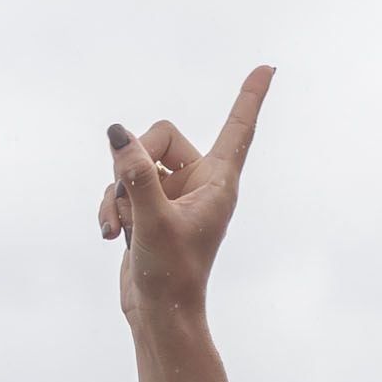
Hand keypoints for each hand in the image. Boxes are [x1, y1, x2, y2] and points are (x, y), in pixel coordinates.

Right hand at [99, 66, 273, 325]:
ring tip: (126, 226)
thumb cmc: (169, 275)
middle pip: (158, 135)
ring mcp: (173, 193)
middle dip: (134, 162)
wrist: (158, 313)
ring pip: (132, 161)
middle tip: (135, 199)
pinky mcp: (150, 205)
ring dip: (118, 191)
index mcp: (218, 184)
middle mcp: (199, 183)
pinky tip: (112, 234)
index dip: (249, 98)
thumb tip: (119, 133)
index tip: (268, 68)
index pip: (238, 130)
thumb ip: (136, 175)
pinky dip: (112, 205)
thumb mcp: (151, 221)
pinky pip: (121, 183)